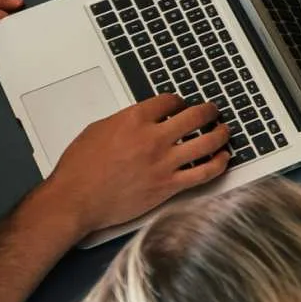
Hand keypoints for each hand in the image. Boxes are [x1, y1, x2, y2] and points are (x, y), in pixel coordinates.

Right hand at [45, 95, 229, 237]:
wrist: (75, 200)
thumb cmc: (79, 169)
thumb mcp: (98, 130)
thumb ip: (124, 121)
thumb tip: (140, 119)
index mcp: (134, 119)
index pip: (170, 101)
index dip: (179, 101)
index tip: (181, 105)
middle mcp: (153, 138)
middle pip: (195, 116)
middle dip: (209, 111)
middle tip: (213, 111)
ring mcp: (164, 162)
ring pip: (207, 142)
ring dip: (221, 134)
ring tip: (225, 131)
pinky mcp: (168, 186)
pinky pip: (204, 173)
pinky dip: (218, 164)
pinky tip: (223, 159)